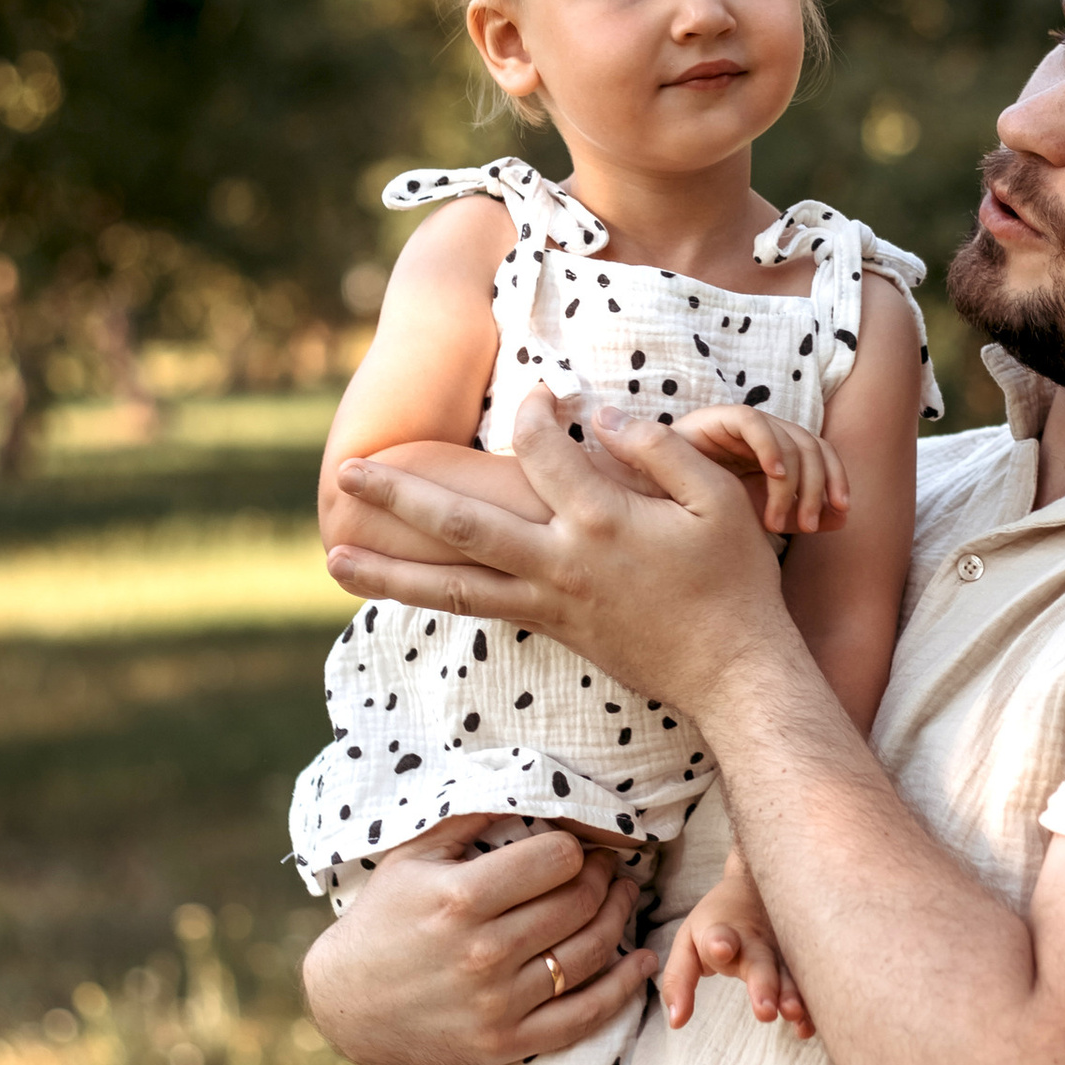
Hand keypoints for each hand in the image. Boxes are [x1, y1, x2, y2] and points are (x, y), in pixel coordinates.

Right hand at [302, 811, 651, 1064]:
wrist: (347, 1005)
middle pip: (579, 902)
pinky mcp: (507, 1042)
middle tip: (609, 866)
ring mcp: (498, 1003)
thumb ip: (469, 815)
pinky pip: (584, 1016)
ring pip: (590, 953)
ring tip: (623, 898)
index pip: (557, 859)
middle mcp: (483, 952)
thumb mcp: (412, 857)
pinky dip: (622, 988)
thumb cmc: (383, 920)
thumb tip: (530, 779)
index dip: (577, 846)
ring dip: (619, 919)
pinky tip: (639, 963)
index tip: (579, 845)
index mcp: (461, 899)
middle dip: (604, 876)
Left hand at [326, 388, 790, 725]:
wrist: (731, 670)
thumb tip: (601, 416)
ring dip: (388, 571)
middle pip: (462, 525)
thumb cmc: (732, 579)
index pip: (541, 450)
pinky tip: (395, 589)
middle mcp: (560, 563)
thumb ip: (658, 449)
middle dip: (400, 497)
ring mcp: (548, 600)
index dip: (534, 411)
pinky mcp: (550, 625)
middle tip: (346, 472)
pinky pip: (477, 607)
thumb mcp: (716, 499)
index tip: (538, 394)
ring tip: (332, 559)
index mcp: (602, 521)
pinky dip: (430, 597)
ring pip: (452, 585)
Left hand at [660, 850, 811, 1036]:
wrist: (758, 884)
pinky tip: (807, 1026)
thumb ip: (679, 981)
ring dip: (791, 994)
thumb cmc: (717, 924)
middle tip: (763, 1010)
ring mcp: (782, 950)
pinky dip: (809, 1006)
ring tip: (792, 1013)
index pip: (720, 935)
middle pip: (760, 962)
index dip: (720, 941)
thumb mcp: (688, 943)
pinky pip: (807, 984)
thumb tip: (675, 1022)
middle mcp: (756, 941)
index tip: (720, 948)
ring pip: (789, 973)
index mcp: (723, 932)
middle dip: (763, 985)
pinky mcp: (801, 961)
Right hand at [670, 402, 849, 535]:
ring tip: (776, 522)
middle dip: (816, 487)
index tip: (841, 512)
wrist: (649, 510)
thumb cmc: (701, 519)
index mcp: (774, 453)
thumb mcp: (760, 521)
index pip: (820, 453)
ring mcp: (738, 426)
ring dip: (790, 483)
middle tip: (805, 526)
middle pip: (809, 445)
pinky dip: (769, 447)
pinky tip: (773, 476)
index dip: (836, 478)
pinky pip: (752, 423)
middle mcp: (761, 436)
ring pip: (787, 437)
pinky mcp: (714, 420)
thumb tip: (843, 518)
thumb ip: (800, 517)